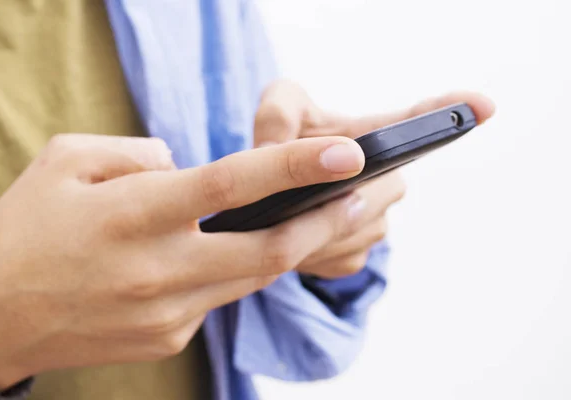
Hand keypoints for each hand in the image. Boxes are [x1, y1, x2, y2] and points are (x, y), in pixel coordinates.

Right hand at [0, 133, 366, 390]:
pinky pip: (217, 298)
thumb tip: (186, 167)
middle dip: (324, 221)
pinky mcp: (169, 338)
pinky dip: (233, 272)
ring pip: (251, 277)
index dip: (296, 166)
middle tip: (360, 195)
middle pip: (268, 250)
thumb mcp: (64, 162)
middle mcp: (159, 269)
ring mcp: (168, 312)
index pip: (232, 184)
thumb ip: (136, 154)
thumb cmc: (24, 232)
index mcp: (134, 214)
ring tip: (313, 217)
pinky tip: (228, 255)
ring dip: (289, 247)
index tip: (348, 154)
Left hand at [254, 80, 495, 278]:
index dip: (450, 112)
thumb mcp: (278, 109)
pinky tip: (292, 237)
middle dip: (343, 193)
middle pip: (383, 191)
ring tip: (284, 214)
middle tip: (299, 193)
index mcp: (374, 135)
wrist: (271, 190)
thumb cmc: (284, 138)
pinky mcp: (356, 255)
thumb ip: (279, 112)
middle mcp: (388, 180)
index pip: (418, 122)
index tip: (485, 105)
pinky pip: (339, 258)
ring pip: (359, 230)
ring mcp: (376, 221)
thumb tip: (282, 150)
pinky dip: (311, 251)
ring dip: (321, 226)